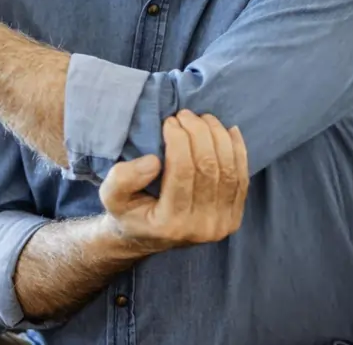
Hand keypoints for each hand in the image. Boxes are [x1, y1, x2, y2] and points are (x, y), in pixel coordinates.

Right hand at [98, 110, 248, 254]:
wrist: (147, 237)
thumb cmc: (128, 211)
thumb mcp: (110, 197)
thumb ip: (123, 179)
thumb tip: (154, 161)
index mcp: (169, 224)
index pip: (182, 171)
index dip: (179, 140)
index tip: (169, 121)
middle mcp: (201, 228)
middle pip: (209, 168)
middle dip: (199, 133)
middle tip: (185, 114)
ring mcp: (221, 224)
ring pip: (229, 171)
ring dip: (219, 137)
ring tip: (204, 118)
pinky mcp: (234, 218)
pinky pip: (242, 180)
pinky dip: (238, 151)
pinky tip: (229, 131)